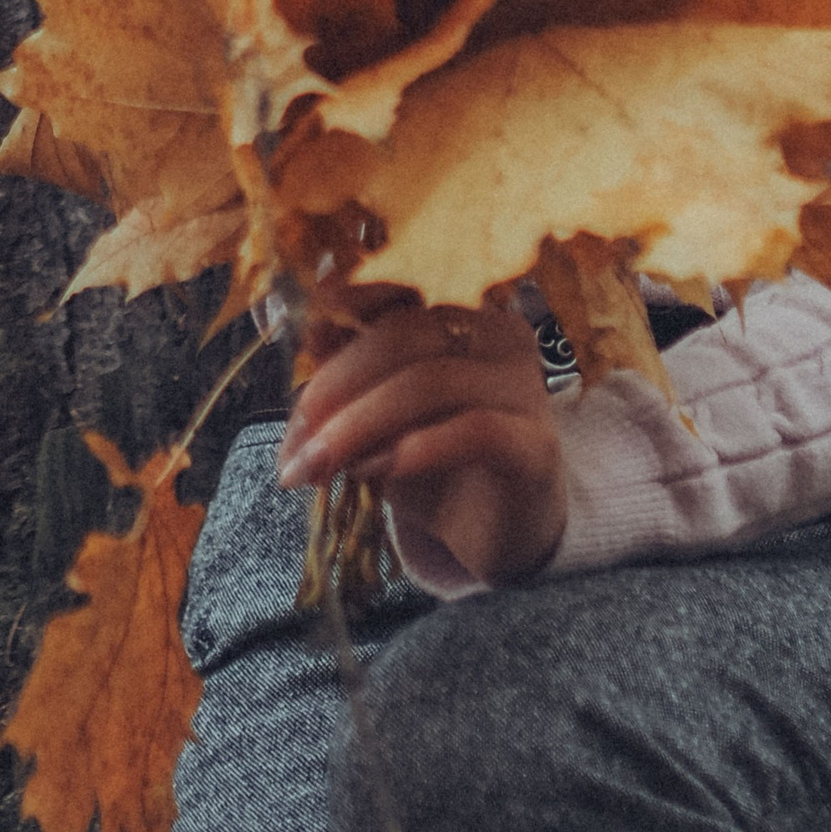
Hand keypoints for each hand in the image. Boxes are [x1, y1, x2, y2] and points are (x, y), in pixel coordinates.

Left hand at [277, 293, 566, 588]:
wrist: (501, 536)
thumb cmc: (437, 467)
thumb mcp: (379, 419)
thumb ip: (347, 376)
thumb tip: (310, 332)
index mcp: (462, 317)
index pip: (399, 294)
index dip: (346, 310)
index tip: (305, 341)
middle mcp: (499, 336)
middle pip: (404, 336)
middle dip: (335, 388)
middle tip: (295, 443)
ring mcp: (524, 387)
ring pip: (430, 382)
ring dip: (359, 425)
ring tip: (320, 467)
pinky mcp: (535, 443)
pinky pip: (475, 429)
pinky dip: (418, 448)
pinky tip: (378, 471)